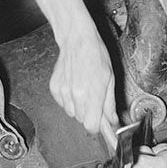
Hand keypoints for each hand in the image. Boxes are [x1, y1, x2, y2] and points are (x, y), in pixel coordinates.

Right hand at [49, 31, 117, 149]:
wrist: (77, 41)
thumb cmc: (96, 56)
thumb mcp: (110, 80)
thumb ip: (110, 103)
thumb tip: (112, 120)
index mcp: (92, 96)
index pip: (91, 127)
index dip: (97, 126)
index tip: (100, 121)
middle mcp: (75, 97)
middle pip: (82, 120)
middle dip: (89, 114)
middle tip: (94, 98)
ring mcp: (63, 93)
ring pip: (72, 113)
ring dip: (78, 107)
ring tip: (83, 89)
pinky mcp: (54, 89)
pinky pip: (63, 104)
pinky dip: (68, 100)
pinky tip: (74, 85)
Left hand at [120, 144, 166, 167]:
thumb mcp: (160, 165)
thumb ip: (143, 163)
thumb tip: (129, 161)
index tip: (134, 166)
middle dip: (137, 162)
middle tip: (148, 159)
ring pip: (129, 161)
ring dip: (140, 154)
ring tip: (153, 156)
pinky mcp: (141, 161)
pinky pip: (134, 153)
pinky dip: (142, 150)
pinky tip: (152, 153)